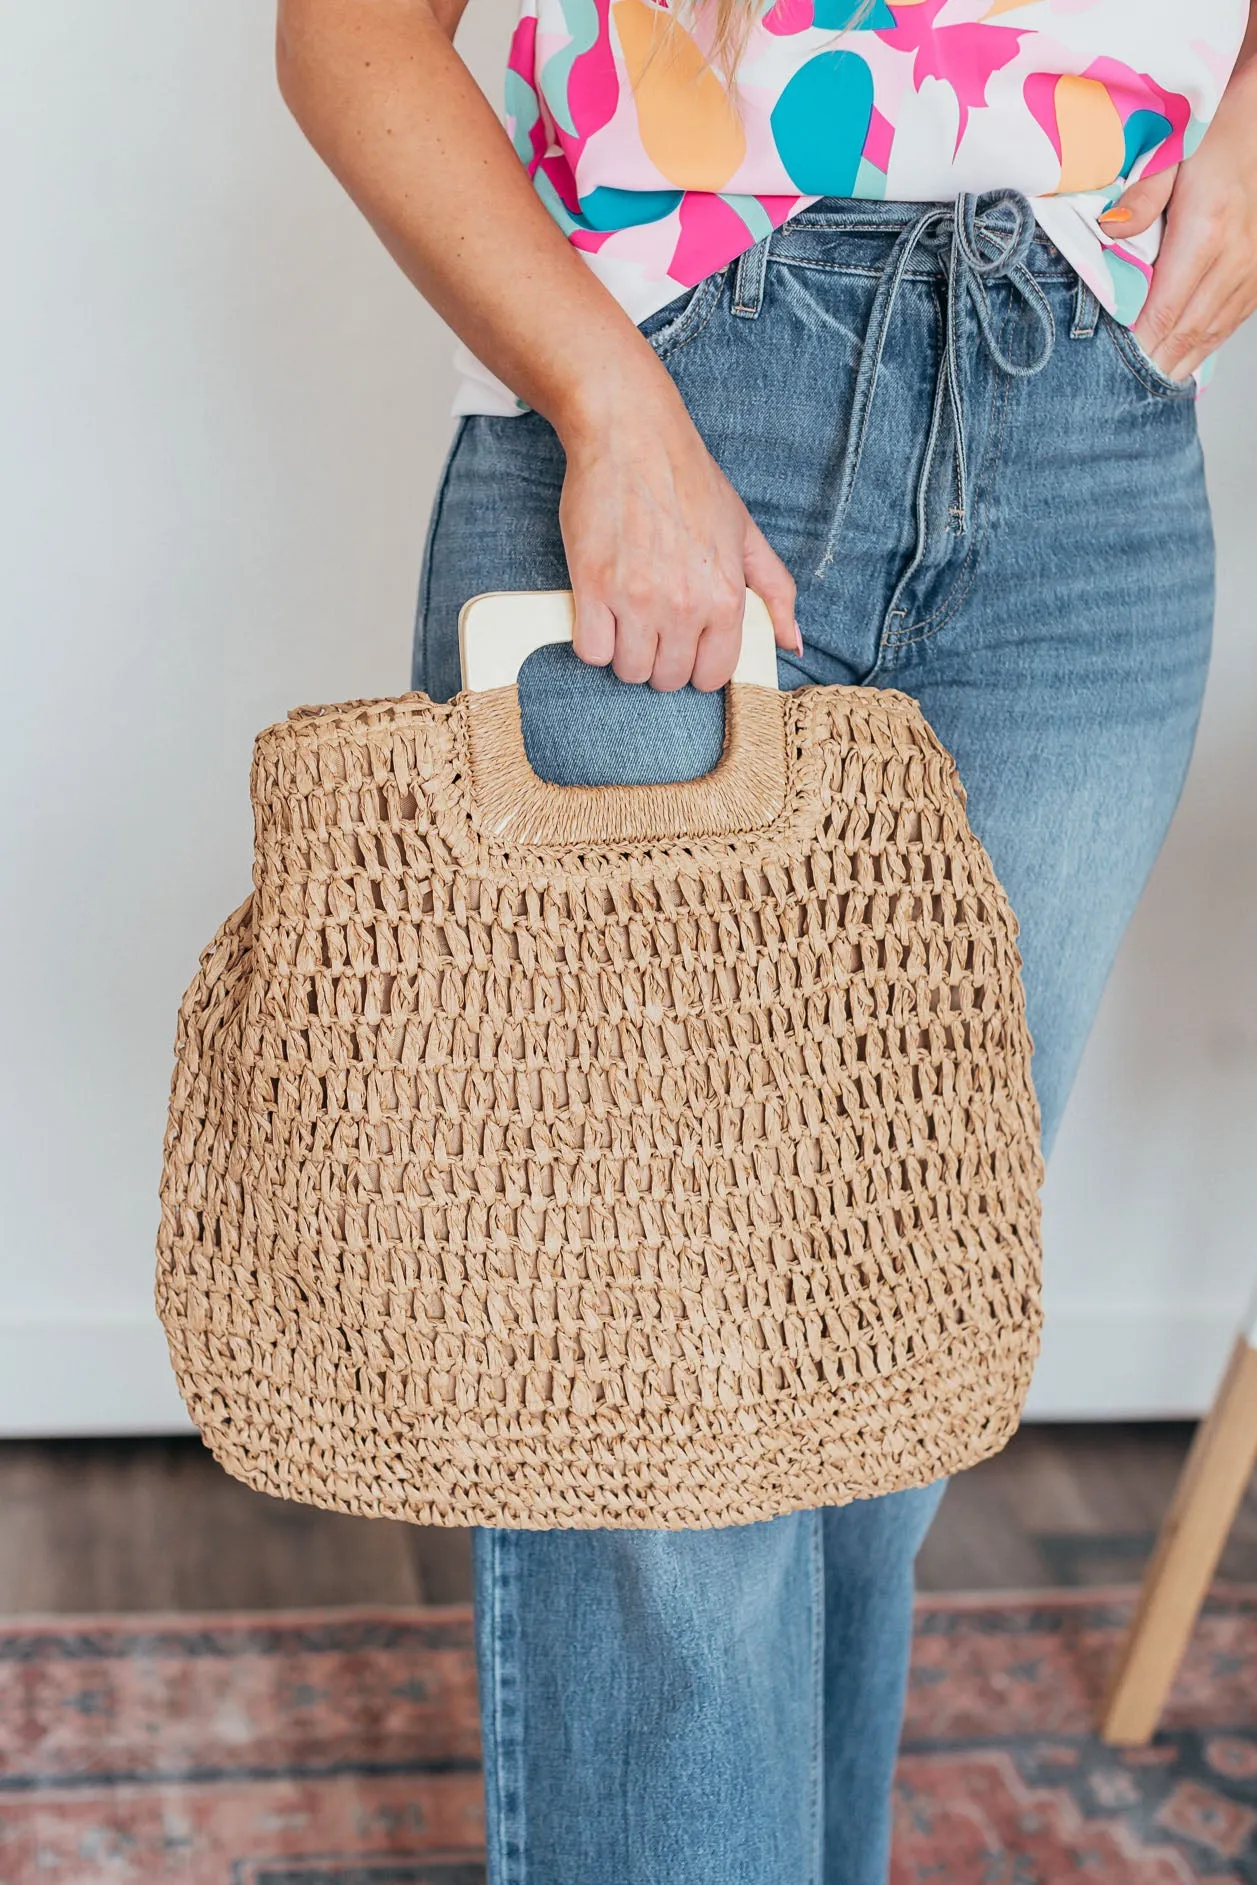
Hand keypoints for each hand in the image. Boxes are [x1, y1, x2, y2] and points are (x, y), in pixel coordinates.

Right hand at [555, 374, 800, 691]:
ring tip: (627, 619)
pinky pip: (591, 651)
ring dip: (626, 653)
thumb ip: (775, 591)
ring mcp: (636, 599)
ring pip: (629, 670)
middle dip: (660, 661)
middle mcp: (684, 606)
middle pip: (667, 679)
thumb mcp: (745, 531)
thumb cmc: (689, 478)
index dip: (697, 666)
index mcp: (726, 597)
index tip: (687, 647)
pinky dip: (593, 640)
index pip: (712, 676)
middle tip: (654, 628)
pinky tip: (601, 613)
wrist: (632, 434)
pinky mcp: (592, 587)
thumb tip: (791, 643)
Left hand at [1100, 60, 1256, 381]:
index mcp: (1207, 233)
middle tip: (1120, 396)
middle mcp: (1235, 258)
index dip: (1140, 345)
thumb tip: (1108, 231)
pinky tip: (1181, 363)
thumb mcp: (1170, 158)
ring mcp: (1252, 269)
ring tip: (1146, 390)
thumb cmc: (1213, 141)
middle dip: (1154, 366)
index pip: (1166, 308)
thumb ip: (1140, 199)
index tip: (1113, 370)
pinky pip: (1231, 322)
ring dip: (1179, 364)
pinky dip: (1204, 347)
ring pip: (1212, 332)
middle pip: (1188, 330)